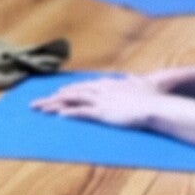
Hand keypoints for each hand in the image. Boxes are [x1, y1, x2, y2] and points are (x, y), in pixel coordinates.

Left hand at [32, 75, 168, 129]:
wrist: (157, 106)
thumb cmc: (152, 98)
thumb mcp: (142, 85)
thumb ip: (133, 81)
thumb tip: (131, 77)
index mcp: (108, 84)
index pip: (83, 87)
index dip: (68, 90)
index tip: (57, 93)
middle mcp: (101, 90)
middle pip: (71, 92)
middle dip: (52, 98)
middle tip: (36, 103)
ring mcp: (102, 101)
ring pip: (72, 101)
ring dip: (53, 105)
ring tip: (38, 109)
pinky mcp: (104, 112)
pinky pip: (82, 112)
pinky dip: (69, 113)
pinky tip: (57, 116)